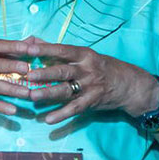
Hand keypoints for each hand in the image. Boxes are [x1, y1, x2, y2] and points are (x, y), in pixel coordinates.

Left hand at [23, 37, 158, 124]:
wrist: (130, 85)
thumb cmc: (102, 67)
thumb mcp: (84, 55)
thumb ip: (57, 49)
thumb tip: (32, 39)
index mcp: (84, 55)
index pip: (62, 50)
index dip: (46, 49)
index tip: (29, 48)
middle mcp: (87, 69)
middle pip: (63, 71)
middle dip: (45, 72)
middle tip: (29, 74)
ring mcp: (90, 87)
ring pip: (66, 90)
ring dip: (49, 93)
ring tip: (33, 96)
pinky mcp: (93, 102)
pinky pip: (75, 109)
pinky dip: (62, 115)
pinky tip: (48, 120)